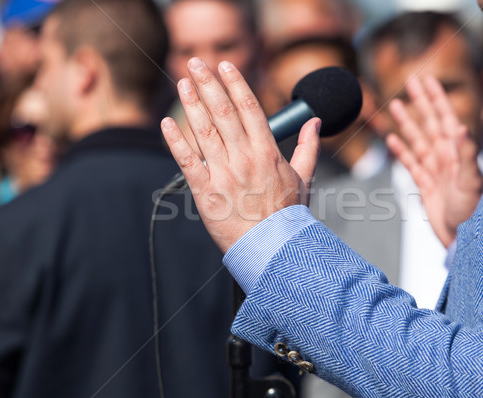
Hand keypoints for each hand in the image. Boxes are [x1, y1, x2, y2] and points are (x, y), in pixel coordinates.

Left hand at [161, 58, 320, 252]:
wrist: (273, 250)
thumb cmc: (288, 216)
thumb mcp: (304, 178)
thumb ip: (308, 147)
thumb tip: (315, 122)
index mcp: (268, 153)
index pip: (250, 109)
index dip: (235, 84)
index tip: (224, 66)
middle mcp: (245, 159)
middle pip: (224, 113)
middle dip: (208, 85)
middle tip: (196, 63)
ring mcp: (224, 174)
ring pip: (205, 131)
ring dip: (192, 104)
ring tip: (182, 82)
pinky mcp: (205, 192)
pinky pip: (188, 162)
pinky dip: (176, 141)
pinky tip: (167, 122)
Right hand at [386, 76, 482, 246]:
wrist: (464, 239)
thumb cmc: (473, 212)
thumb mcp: (471, 182)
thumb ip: (466, 154)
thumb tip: (459, 127)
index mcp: (456, 152)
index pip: (444, 117)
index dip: (435, 97)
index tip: (426, 79)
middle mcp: (445, 157)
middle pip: (429, 123)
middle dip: (419, 101)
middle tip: (410, 81)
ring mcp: (435, 170)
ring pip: (417, 140)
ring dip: (407, 122)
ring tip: (395, 104)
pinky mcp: (425, 186)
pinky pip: (411, 163)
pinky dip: (401, 151)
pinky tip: (392, 139)